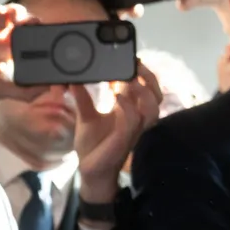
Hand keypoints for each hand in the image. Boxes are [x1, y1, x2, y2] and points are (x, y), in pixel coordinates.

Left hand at [72, 62, 161, 203]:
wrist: (89, 171)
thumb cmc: (93, 145)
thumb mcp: (85, 116)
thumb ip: (83, 97)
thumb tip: (72, 79)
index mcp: (131, 110)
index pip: (146, 88)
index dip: (143, 73)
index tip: (132, 58)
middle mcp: (138, 119)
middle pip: (156, 94)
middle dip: (149, 77)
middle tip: (135, 63)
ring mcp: (134, 130)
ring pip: (153, 107)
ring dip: (144, 90)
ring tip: (129, 77)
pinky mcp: (126, 139)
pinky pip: (134, 121)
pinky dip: (128, 106)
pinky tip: (116, 95)